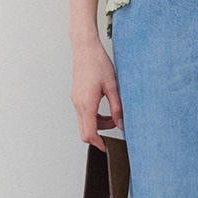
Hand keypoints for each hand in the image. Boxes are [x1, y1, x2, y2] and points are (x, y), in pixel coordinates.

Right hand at [70, 35, 123, 151]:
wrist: (85, 48)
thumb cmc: (98, 63)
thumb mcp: (113, 86)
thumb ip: (117, 108)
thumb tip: (121, 124)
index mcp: (87, 104)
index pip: (89, 133)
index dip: (98, 144)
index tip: (107, 149)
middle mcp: (78, 104)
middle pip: (85, 131)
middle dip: (99, 135)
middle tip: (114, 129)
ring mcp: (76, 100)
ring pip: (84, 122)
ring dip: (98, 124)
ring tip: (114, 116)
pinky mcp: (77, 96)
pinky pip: (83, 113)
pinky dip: (94, 116)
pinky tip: (105, 108)